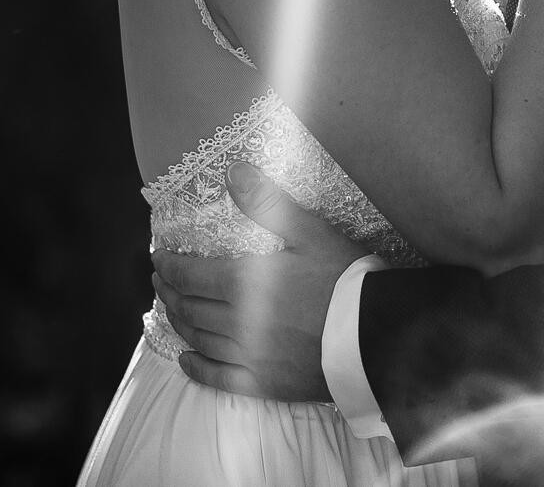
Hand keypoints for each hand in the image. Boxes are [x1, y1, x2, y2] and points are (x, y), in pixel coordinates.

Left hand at [152, 161, 366, 400]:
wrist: (376, 335)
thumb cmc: (343, 279)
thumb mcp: (309, 232)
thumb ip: (267, 203)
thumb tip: (232, 170)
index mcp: (245, 284)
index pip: (191, 275)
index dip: (169, 265)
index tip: (158, 257)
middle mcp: (238, 323)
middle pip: (190, 307)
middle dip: (169, 291)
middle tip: (159, 280)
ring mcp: (249, 356)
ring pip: (199, 339)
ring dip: (178, 322)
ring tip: (169, 309)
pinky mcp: (264, 383)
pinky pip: (219, 378)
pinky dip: (197, 368)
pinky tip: (186, 358)